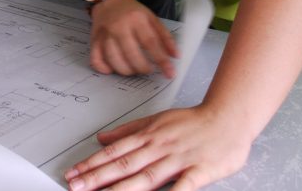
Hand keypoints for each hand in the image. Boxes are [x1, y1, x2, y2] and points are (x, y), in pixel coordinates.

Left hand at [65, 106, 252, 190]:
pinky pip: (183, 187)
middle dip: (97, 177)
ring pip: (146, 177)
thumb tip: (102, 138)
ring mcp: (178, 160)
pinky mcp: (199, 172)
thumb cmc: (193, 121)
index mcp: (148, 136)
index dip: (92, 164)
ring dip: (121, 189)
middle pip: (124, 165)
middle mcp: (159, 148)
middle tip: (76, 186)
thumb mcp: (156, 120)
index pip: (114, 153)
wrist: (228, 117)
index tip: (73, 174)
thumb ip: (128, 130)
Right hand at [89, 0, 176, 76]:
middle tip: (148, 70)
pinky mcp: (94, 40)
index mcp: (136, 19)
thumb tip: (175, 56)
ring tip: (134, 69)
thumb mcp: (151, 18)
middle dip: (143, 68)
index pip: (150, 42)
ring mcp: (104, 34)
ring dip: (127, 71)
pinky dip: (104, 69)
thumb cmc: (132, 11)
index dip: (161, 60)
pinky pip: (96, 59)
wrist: (108, 0)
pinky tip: (113, 69)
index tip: (170, 73)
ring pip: (114, 60)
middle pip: (131, 54)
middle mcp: (119, 26)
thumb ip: (164, 36)